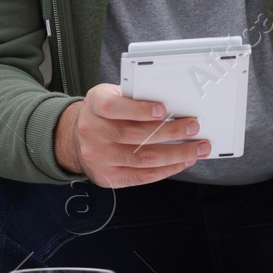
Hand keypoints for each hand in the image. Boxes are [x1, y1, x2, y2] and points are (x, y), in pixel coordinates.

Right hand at [54, 83, 209, 187]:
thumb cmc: (103, 114)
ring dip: (175, 154)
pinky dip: (166, 170)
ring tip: (196, 148)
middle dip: (170, 132)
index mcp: (93, 106)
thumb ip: (134, 98)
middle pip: (134, 135)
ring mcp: (98, 157)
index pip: (114, 108)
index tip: (164, 110)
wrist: (76, 138)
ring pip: (142, 158)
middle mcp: (92, 132)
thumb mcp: (111, 96)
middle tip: (193, 128)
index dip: (140, 110)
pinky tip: (181, 162)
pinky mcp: (107, 177)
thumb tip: (174, 103)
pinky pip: (142, 176)